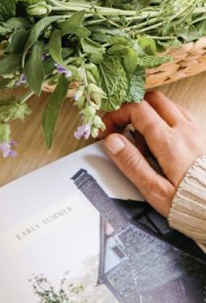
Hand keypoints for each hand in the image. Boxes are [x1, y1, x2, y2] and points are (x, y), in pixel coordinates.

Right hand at [101, 91, 205, 215]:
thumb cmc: (189, 202)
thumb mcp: (154, 189)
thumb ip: (131, 163)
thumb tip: (112, 142)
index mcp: (169, 142)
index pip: (137, 109)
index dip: (116, 115)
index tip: (107, 131)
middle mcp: (184, 130)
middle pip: (152, 99)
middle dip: (131, 108)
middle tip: (120, 127)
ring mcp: (195, 131)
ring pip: (168, 105)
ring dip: (149, 113)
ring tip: (139, 136)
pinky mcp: (202, 137)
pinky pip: (181, 115)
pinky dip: (165, 119)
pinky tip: (159, 139)